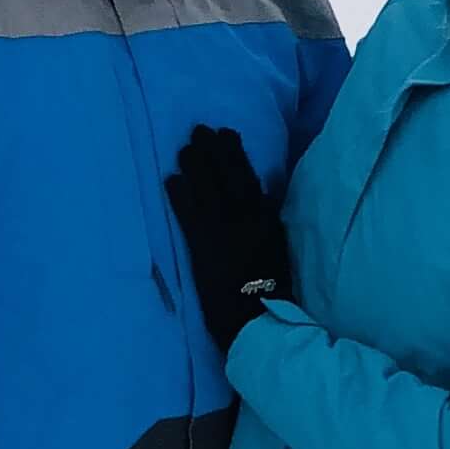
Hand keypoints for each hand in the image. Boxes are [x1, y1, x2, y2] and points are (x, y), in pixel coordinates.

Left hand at [165, 124, 288, 350]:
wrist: (256, 319)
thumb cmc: (270, 287)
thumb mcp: (278, 246)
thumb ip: (270, 217)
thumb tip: (263, 189)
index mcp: (266, 219)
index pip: (250, 177)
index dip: (236, 153)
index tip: (226, 133)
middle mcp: (245, 218)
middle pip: (227, 176)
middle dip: (213, 151)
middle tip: (199, 130)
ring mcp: (223, 231)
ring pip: (207, 190)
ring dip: (194, 166)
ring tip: (184, 147)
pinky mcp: (203, 247)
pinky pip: (189, 214)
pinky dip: (180, 195)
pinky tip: (171, 179)